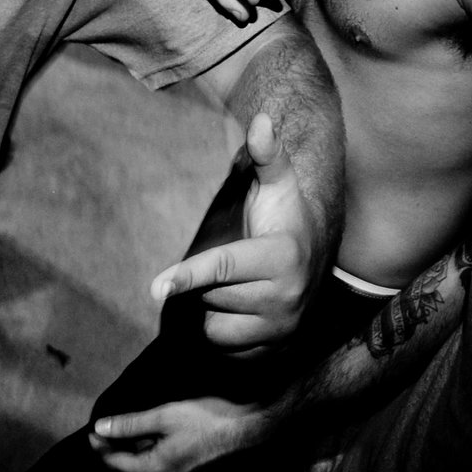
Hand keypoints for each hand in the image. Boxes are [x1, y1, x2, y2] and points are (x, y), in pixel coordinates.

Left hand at [89, 394, 275, 471]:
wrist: (246, 425)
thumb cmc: (205, 420)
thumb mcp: (163, 417)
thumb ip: (129, 424)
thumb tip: (100, 429)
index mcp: (157, 468)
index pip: (117, 464)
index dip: (100, 448)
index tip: (90, 430)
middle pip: (128, 465)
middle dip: (111, 448)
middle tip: (100, 428)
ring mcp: (177, 469)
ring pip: (143, 461)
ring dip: (128, 446)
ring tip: (118, 426)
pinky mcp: (185, 460)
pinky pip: (157, 456)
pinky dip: (144, 444)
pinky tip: (144, 429)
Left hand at [151, 114, 316, 353]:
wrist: (316, 264)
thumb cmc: (285, 218)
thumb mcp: (278, 184)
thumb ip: (267, 154)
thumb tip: (260, 118)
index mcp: (282, 257)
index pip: (222, 267)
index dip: (187, 275)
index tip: (155, 287)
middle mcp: (286, 299)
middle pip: (210, 296)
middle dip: (209, 281)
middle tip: (234, 261)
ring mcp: (281, 330)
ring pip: (213, 326)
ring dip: (213, 308)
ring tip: (238, 287)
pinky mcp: (273, 352)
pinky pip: (224, 348)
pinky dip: (222, 330)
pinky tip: (241, 311)